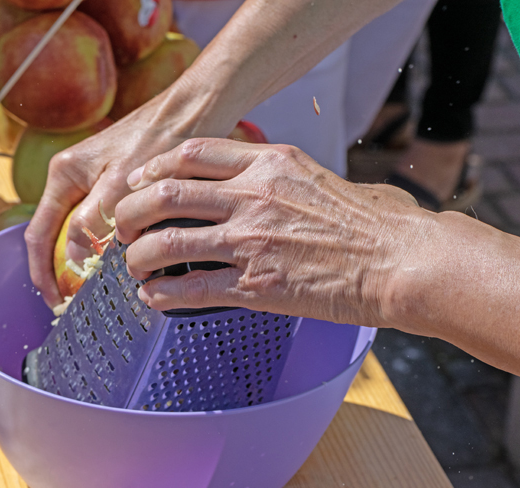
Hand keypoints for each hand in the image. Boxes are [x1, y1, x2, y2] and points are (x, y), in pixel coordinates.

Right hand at [24, 96, 196, 307]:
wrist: (191, 112)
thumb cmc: (157, 140)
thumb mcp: (121, 186)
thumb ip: (93, 222)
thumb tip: (75, 259)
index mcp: (64, 176)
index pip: (39, 235)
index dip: (44, 274)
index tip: (56, 301)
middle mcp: (72, 178)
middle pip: (56, 236)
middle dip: (62, 271)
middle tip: (74, 304)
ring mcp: (92, 181)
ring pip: (80, 232)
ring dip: (86, 261)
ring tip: (96, 290)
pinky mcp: (114, 184)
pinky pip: (101, 224)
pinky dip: (105, 246)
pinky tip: (118, 263)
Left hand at [115, 138, 432, 326]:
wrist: (400, 260)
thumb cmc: (368, 221)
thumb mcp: (316, 176)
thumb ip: (273, 173)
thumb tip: (243, 178)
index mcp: (268, 164)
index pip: (191, 154)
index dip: (153, 167)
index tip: (139, 182)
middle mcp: (252, 196)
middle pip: (165, 194)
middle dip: (131, 212)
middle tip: (123, 227)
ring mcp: (250, 241)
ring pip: (167, 244)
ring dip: (137, 256)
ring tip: (131, 265)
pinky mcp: (255, 286)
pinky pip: (190, 289)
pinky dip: (161, 293)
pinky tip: (152, 297)